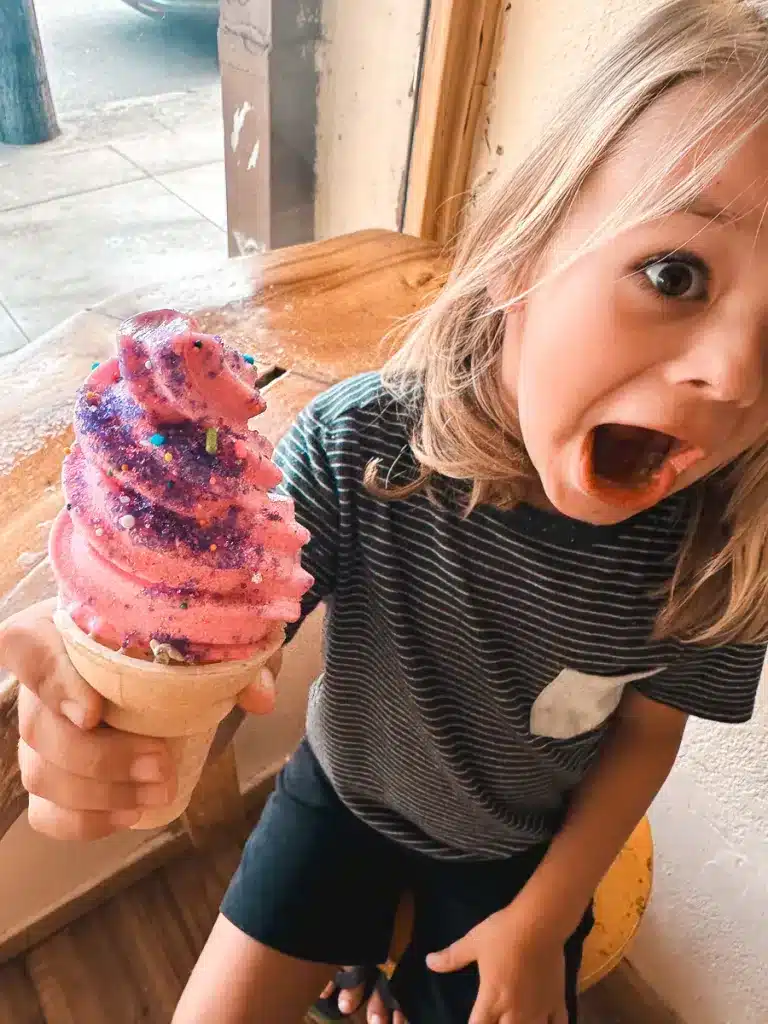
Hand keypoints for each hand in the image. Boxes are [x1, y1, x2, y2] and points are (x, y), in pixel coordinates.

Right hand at [0, 599, 278, 840]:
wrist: (178, 662)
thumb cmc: (185, 641)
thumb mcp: (213, 638)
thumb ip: (235, 658)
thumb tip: (259, 697)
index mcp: (67, 628)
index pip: (24, 644)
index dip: (48, 680)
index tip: (94, 713)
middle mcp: (43, 679)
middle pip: (36, 726)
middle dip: (100, 758)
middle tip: (160, 765)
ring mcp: (42, 730)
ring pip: (39, 773)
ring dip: (99, 795)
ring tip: (157, 793)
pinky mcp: (54, 774)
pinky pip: (45, 811)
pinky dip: (84, 823)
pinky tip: (129, 816)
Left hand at [426, 906, 567, 1023]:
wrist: (540, 921)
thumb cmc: (504, 932)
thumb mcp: (473, 942)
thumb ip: (452, 957)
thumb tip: (428, 962)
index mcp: (492, 1000)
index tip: (473, 1022)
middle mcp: (515, 1013)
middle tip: (493, 1021)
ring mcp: (538, 1010)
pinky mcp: (556, 1002)